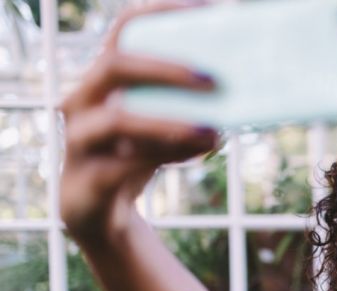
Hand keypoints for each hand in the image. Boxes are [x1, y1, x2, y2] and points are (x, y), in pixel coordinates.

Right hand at [60, 1, 217, 244]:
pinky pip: (120, 167)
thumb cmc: (139, 157)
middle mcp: (84, 100)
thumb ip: (193, 107)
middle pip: (115, 65)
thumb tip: (250, 90)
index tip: (207, 7)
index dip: (160, 10)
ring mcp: (79, 141)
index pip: (125, 29)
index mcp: (106, 77)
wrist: (103, 216)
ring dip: (170, 124)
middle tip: (214, 80)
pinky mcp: (85, 182)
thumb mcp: (167, 125)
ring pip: (117, 121)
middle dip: (167, 69)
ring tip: (214, 133)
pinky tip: (193, 156)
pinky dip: (160, 160)